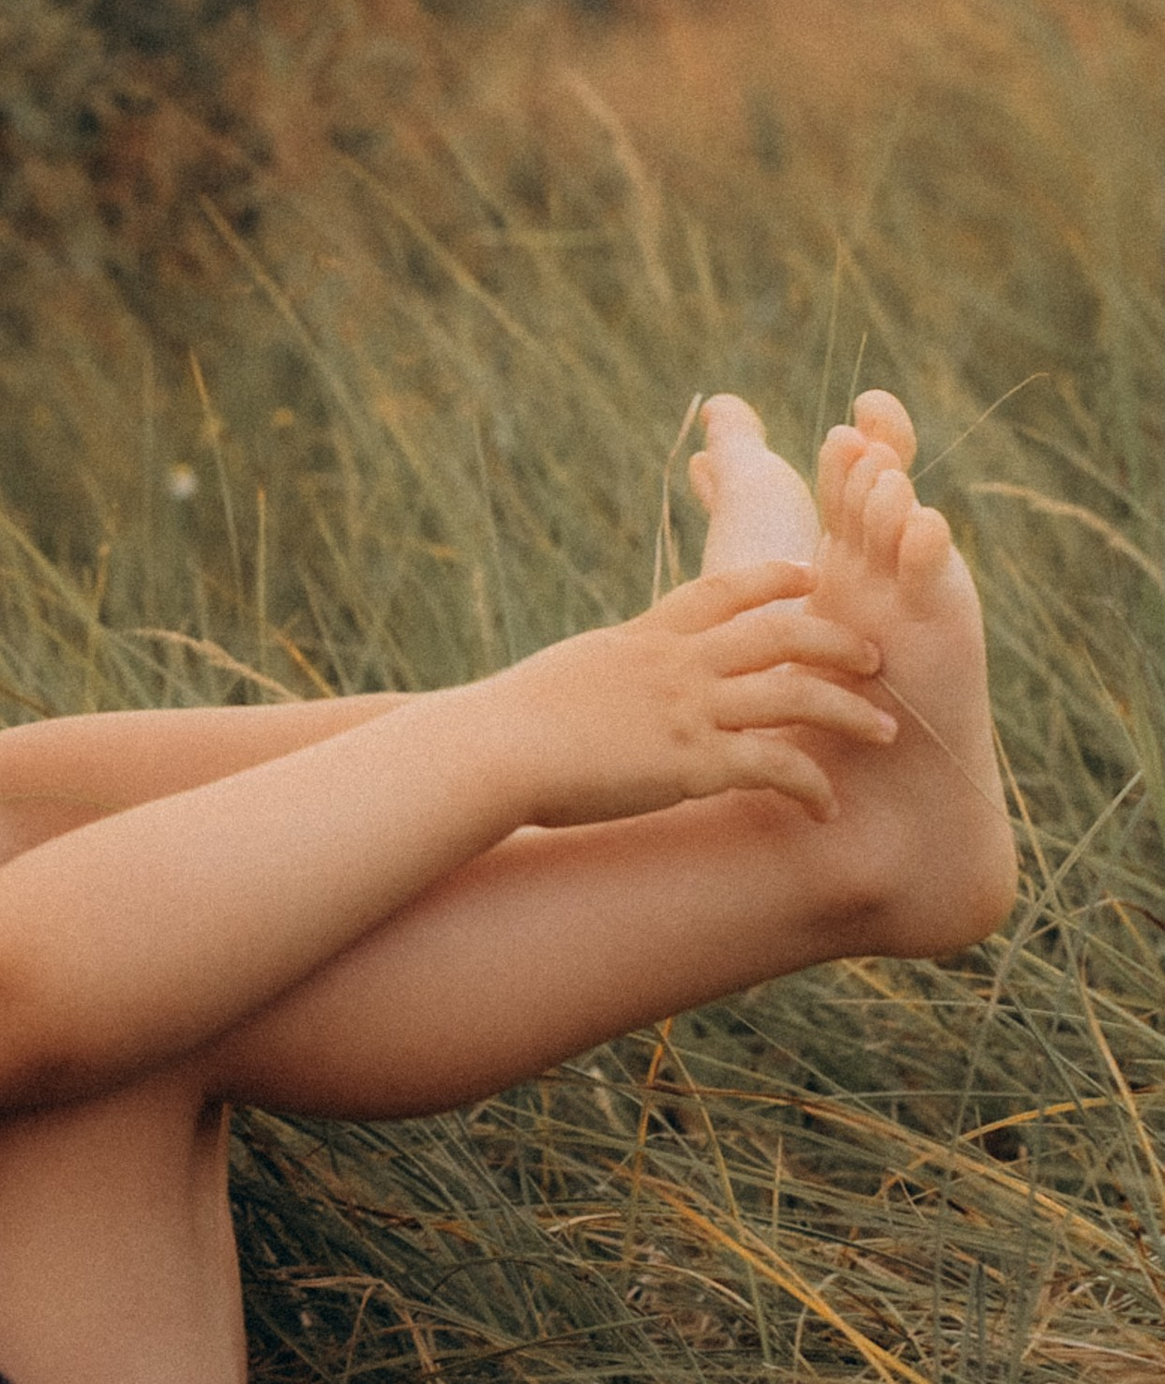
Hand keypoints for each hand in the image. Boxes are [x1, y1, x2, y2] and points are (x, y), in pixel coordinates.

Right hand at [484, 560, 894, 828]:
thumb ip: (610, 670)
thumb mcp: (572, 673)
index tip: (811, 574)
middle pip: (784, 631)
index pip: (725, 591)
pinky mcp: (691, 763)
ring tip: (887, 732)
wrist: (496, 748)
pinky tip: (826, 809)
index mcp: (648, 637)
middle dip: (838, 641)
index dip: (775, 578)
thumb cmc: (513, 721)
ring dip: (851, 714)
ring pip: (798, 695)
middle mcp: (679, 664)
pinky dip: (810, 787)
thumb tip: (605, 676)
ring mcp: (689, 710)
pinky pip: (774, 767)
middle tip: (876, 658)